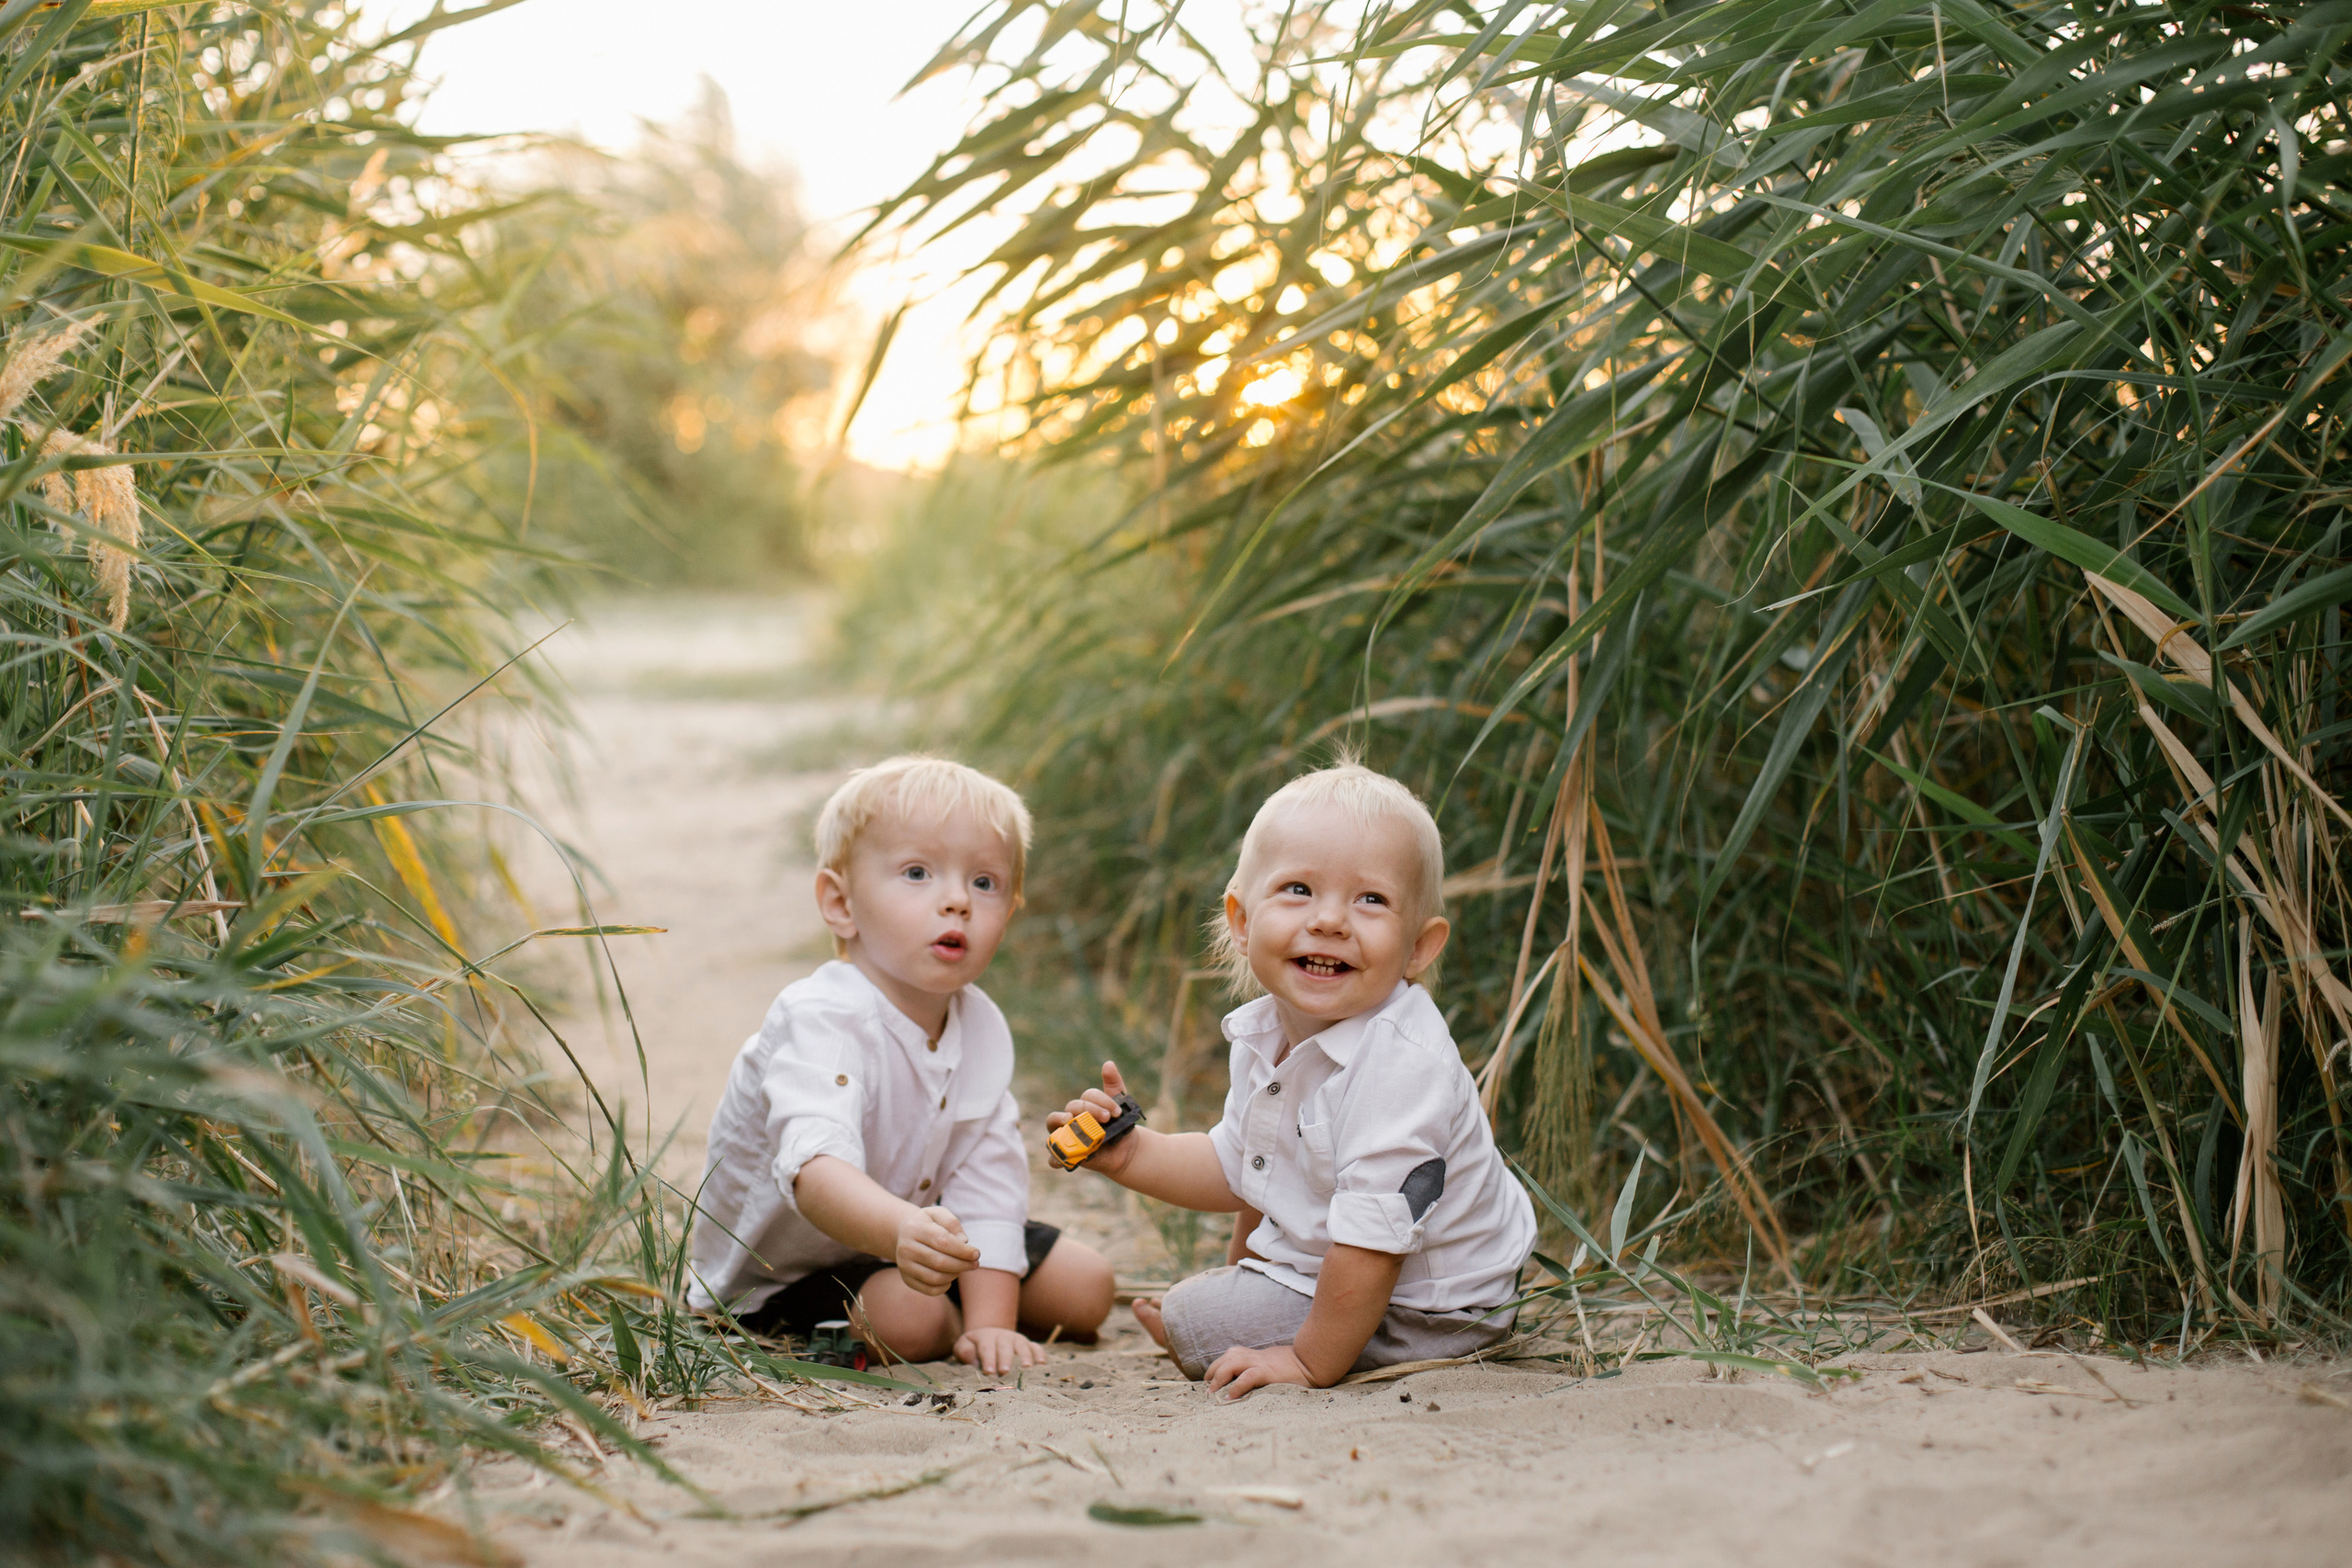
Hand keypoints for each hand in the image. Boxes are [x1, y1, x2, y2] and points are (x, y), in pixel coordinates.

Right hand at [893, 1205, 979, 1294]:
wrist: (903, 1234)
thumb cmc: (928, 1223)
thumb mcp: (938, 1213)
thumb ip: (952, 1223)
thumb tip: (964, 1241)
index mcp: (915, 1228)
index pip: (942, 1242)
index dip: (962, 1250)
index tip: (976, 1254)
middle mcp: (906, 1248)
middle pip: (939, 1262)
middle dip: (962, 1265)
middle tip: (975, 1264)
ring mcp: (904, 1265)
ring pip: (935, 1278)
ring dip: (955, 1275)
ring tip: (962, 1267)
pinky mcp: (907, 1279)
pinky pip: (930, 1289)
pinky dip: (945, 1286)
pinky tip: (950, 1277)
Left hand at [954, 1324, 1043, 1376]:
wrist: (989, 1333)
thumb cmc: (974, 1346)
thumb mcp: (964, 1345)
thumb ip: (964, 1351)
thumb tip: (973, 1360)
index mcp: (986, 1337)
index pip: (987, 1348)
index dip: (988, 1360)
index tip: (988, 1372)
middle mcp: (1003, 1336)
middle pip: (1005, 1347)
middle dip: (1005, 1359)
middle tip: (1005, 1371)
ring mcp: (1017, 1339)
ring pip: (1022, 1346)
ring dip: (1025, 1356)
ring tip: (1026, 1368)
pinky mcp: (1028, 1344)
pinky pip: (1035, 1347)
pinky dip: (1040, 1354)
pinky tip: (1042, 1364)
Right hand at [1045, 1061, 1140, 1176]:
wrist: (1126, 1151)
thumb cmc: (1120, 1126)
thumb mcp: (1121, 1105)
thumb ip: (1115, 1085)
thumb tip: (1108, 1063)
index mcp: (1083, 1106)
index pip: (1087, 1097)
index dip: (1101, 1101)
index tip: (1117, 1111)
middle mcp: (1071, 1119)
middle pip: (1072, 1107)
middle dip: (1089, 1109)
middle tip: (1107, 1118)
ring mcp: (1066, 1136)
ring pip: (1053, 1124)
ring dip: (1061, 1121)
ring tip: (1071, 1122)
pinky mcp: (1067, 1156)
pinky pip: (1054, 1157)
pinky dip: (1054, 1157)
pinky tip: (1063, 1156)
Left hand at [1204, 1343, 1318, 1399]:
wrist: (1313, 1363)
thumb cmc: (1294, 1368)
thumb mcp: (1273, 1365)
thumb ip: (1259, 1370)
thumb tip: (1246, 1385)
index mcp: (1256, 1355)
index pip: (1231, 1355)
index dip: (1218, 1366)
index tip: (1209, 1380)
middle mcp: (1255, 1357)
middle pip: (1227, 1357)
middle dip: (1213, 1371)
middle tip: (1207, 1388)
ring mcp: (1261, 1363)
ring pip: (1232, 1363)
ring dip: (1219, 1377)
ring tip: (1212, 1392)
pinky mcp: (1269, 1373)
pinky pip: (1248, 1376)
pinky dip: (1237, 1385)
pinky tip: (1230, 1396)